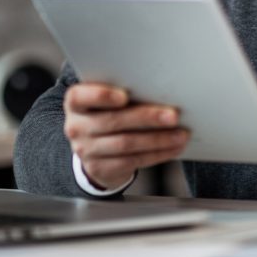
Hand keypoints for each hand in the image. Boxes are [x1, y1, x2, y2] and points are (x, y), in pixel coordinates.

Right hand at [63, 82, 189, 189]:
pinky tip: (173, 147)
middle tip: (173, 115)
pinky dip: (157, 154)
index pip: (80, 96)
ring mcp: (86, 150)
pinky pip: (132, 161)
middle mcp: (76, 126)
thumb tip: (161, 89)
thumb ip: (124, 92)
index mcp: (76, 102)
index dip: (101, 96)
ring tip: (180, 134)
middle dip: (147, 118)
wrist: (94, 148)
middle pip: (113, 121)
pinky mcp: (100, 168)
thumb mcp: (106, 100)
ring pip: (126, 144)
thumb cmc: (108, 112)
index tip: (124, 96)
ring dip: (158, 139)